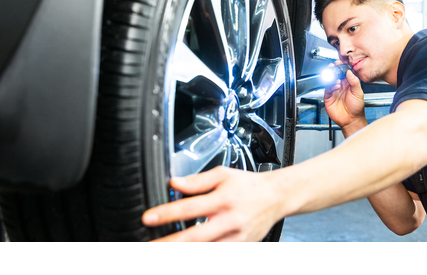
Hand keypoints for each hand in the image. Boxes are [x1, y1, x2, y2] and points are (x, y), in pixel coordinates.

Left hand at [142, 166, 282, 241]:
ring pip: (208, 248)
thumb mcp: (223, 175)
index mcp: (224, 200)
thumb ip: (197, 182)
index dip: (167, 214)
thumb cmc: (249, 185)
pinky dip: (205, 249)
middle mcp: (231, 221)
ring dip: (185, 248)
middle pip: (196, 237)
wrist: (277, 197)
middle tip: (150, 243)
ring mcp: (237, 238)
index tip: (149, 217)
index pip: (190, 208)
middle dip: (170, 242)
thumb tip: (175, 183)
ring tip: (166, 245)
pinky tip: (189, 246)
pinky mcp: (242, 247)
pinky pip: (220, 251)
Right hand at [323, 61, 366, 136]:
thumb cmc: (357, 108)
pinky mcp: (328, 97)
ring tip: (336, 78)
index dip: (341, 67)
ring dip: (331, 77)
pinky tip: (336, 86)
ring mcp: (334, 91)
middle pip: (335, 75)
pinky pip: (327, 89)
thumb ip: (354, 82)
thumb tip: (349, 72)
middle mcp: (340, 86)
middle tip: (334, 66)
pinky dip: (330, 86)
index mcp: (348, 83)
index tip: (340, 63)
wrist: (351, 119)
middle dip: (333, 69)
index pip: (343, 72)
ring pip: (329, 80)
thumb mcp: (359, 93)